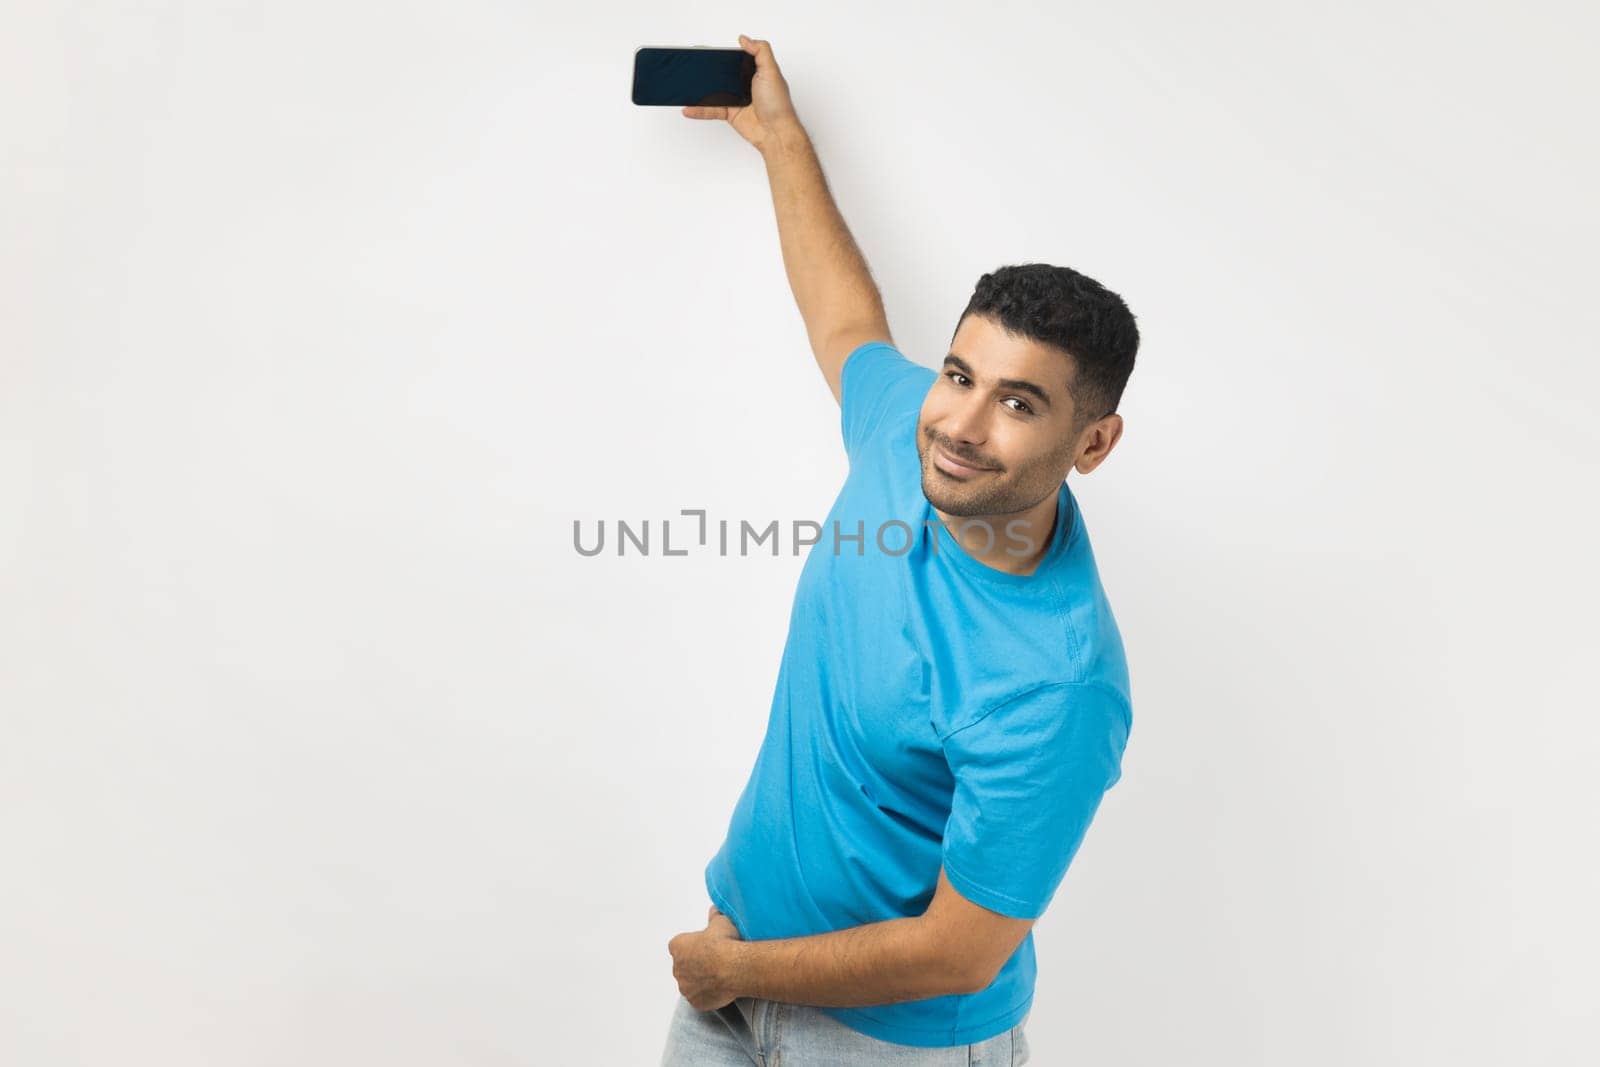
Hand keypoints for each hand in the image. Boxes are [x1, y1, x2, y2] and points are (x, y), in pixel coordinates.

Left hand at [667, 903, 745, 1009]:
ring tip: (720, 975)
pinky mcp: (695, 1002)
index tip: (706, 946)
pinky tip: (721, 988)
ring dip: (701, 980)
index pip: (680, 946)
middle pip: (684, 966)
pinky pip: (700, 998)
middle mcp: (677, 968)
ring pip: (691, 984)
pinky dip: (708, 995)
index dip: (694, 946)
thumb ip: (714, 916)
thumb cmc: (725, 943)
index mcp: (677, 946)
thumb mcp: (721, 921)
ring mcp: (685, 987)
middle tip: (715, 961)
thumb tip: (715, 912)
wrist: (734, 967)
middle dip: (696, 964)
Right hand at [681, 35, 799, 152]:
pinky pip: (711, 110)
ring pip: (714, 92)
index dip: (725, 56)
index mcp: (755, 72)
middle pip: (723, 75)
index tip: (710, 53)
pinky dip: (699, 110)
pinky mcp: (730, 114)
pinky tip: (689, 108)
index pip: (736, 60)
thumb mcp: (772, 71)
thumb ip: (760, 51)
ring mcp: (737, 100)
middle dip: (708, 72)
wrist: (776, 133)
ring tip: (686, 85)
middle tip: (694, 67)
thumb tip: (744, 39)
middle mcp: (745, 85)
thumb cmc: (778, 104)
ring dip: (700, 90)